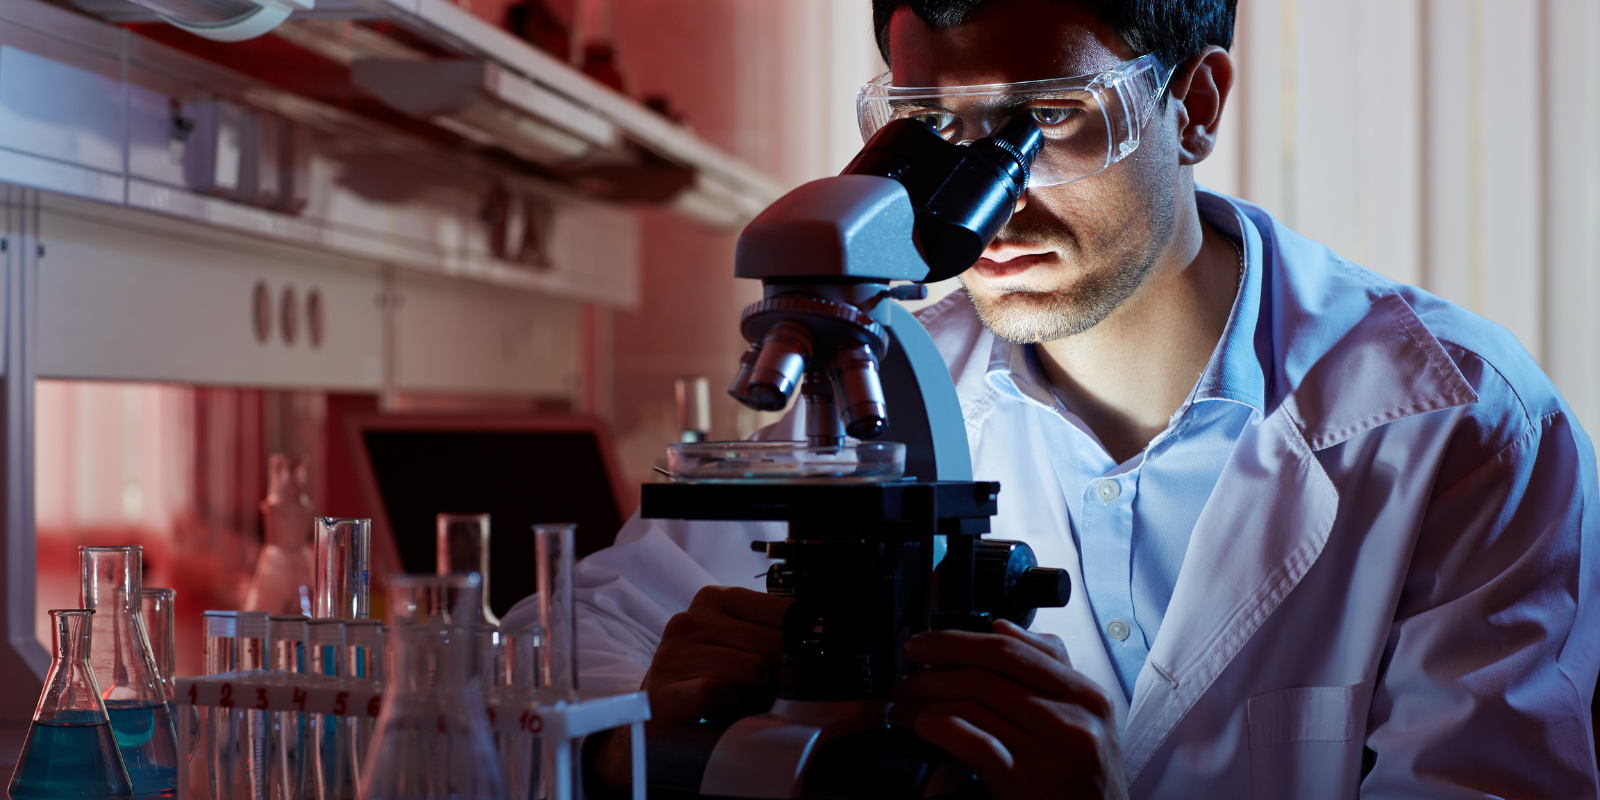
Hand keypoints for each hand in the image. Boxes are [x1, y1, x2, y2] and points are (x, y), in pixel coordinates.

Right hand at [592, 585, 791, 790]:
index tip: (791, 666)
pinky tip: (716, 713)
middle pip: (774, 643)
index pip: (785, 611)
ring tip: (732, 702)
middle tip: (756, 692)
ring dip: (751, 696)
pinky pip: (719, 693)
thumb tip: (822, 643)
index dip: (798, 646)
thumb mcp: (739, 649)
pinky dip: (728, 709)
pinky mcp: (664, 692)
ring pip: (753, 670)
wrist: (652, 727)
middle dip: (776, 676)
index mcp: (714, 600)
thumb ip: (773, 635)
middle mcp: (690, 620)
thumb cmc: (706, 686)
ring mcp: (673, 655)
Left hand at [889, 619, 1126, 799]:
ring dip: (924, 704)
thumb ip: (1048, 668)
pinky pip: (977, 747)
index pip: (1010, 650)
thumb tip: (999, 626)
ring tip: (901, 710)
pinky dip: (941, 730)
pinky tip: (922, 728)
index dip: (955, 641)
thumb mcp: (1083, 718)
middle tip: (903, 681)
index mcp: (1086, 696)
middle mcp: (1074, 723)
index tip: (921, 644)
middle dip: (931, 673)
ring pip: (973, 708)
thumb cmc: (1085, 777)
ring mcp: (1053, 759)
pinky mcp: (1029, 792)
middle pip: (985, 677)